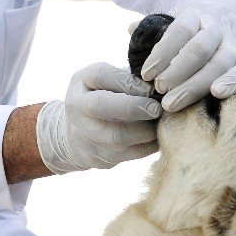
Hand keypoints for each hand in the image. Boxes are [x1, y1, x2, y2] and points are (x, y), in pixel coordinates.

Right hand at [36, 62, 160, 174]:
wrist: (75, 137)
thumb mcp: (102, 81)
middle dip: (133, 107)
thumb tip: (155, 82)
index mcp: (80, 84)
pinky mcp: (101, 159)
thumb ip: (123, 77)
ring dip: (145, 129)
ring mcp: (86, 137)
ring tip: (160, 122)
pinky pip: (130, 153)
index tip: (149, 88)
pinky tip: (157, 136)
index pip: (99, 75)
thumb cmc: (98, 99)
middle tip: (157, 108)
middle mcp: (78, 110)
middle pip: (101, 106)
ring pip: (118, 136)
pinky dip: (149, 145)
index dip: (127, 81)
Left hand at [136, 0, 235, 111]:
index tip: (146, 74)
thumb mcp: (185, 13)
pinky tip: (217, 94)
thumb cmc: (208, 19)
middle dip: (176, 72)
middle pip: (198, 50)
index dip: (161, 53)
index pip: (178, 31)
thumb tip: (131, 30)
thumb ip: (159, 25)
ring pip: (218, 64)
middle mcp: (218, 27)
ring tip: (172, 104)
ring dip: (195, 85)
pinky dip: (234, 82)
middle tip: (158, 90)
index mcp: (197, 13)